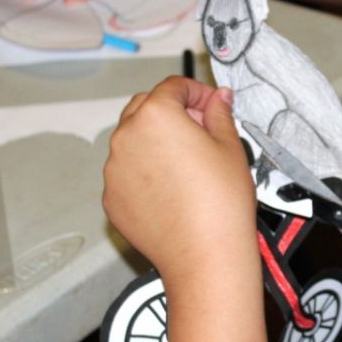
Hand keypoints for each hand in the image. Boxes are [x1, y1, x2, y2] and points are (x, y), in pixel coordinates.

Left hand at [103, 77, 256, 286]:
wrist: (203, 255)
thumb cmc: (221, 201)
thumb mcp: (230, 147)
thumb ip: (219, 113)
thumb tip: (218, 98)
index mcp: (155, 115)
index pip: (173, 86)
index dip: (197, 92)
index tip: (212, 106)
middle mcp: (125, 137)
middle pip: (145, 108)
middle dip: (171, 112)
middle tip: (200, 131)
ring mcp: (113, 169)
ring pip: (133, 141)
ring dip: (155, 142)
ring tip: (187, 166)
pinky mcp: (111, 198)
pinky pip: (127, 173)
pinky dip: (145, 173)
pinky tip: (172, 191)